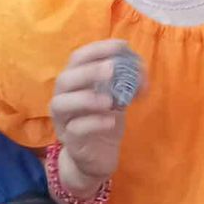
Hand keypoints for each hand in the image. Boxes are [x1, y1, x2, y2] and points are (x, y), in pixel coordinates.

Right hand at [51, 40, 142, 191]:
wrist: (97, 157)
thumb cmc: (104, 121)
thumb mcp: (118, 99)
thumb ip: (126, 85)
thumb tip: (141, 70)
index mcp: (74, 82)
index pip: (78, 58)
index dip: (98, 49)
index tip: (122, 46)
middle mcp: (63, 97)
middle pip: (65, 79)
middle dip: (88, 72)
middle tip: (112, 69)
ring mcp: (63, 120)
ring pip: (62, 103)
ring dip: (86, 98)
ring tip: (110, 100)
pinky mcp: (70, 140)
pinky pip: (75, 129)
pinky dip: (93, 123)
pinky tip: (111, 121)